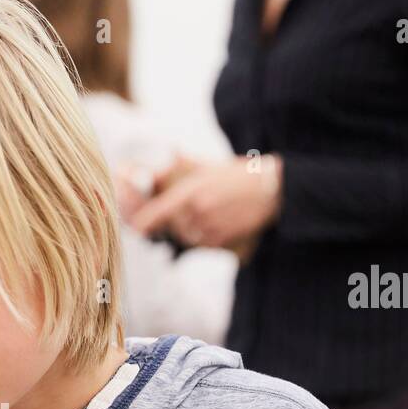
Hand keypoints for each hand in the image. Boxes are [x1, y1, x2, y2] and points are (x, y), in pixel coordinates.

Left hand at [130, 155, 281, 249]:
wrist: (270, 190)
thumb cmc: (236, 176)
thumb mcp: (206, 168)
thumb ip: (179, 167)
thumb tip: (158, 164)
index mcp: (190, 193)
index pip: (156, 214)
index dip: (142, 223)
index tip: (137, 228)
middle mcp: (196, 213)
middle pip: (171, 227)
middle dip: (175, 222)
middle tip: (196, 208)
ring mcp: (208, 229)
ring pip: (186, 237)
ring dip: (190, 229)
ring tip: (211, 211)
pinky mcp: (220, 242)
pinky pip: (202, 244)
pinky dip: (204, 236)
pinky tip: (219, 220)